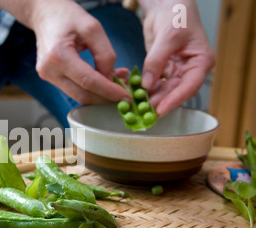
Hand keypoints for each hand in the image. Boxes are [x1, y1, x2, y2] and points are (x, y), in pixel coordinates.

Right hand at [28, 0, 130, 104]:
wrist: (45, 15)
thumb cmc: (68, 16)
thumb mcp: (93, 28)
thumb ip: (105, 54)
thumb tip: (111, 79)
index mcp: (58, 55)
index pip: (87, 81)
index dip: (108, 91)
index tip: (126, 97)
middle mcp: (49, 70)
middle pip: (82, 95)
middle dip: (105, 98)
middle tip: (126, 96)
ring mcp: (47, 76)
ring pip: (78, 96)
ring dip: (100, 94)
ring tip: (118, 83)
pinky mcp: (50, 78)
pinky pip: (74, 89)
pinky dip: (91, 88)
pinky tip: (104, 79)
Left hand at [139, 0, 214, 115]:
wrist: (167, 6)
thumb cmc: (177, 15)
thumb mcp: (168, 36)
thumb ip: (156, 60)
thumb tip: (147, 84)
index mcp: (201, 62)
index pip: (190, 86)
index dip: (175, 100)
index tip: (161, 109)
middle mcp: (190, 70)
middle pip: (174, 91)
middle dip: (158, 101)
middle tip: (143, 111)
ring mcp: (176, 71)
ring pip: (163, 90)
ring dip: (149, 97)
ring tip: (135, 105)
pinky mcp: (162, 70)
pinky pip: (153, 83)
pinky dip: (143, 88)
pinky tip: (132, 93)